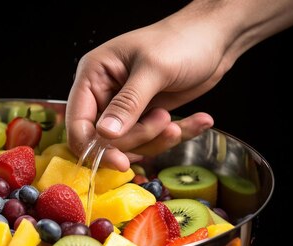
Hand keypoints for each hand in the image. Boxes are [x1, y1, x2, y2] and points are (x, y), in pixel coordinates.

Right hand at [66, 14, 230, 169]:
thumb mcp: (154, 70)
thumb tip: (105, 134)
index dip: (93, 146)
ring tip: (176, 120)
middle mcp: (104, 94)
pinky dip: (176, 135)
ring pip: (130, 145)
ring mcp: (125, 109)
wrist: (215, 37)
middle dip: (137, 137)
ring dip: (157, 139)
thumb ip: (128, 104)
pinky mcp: (146, 118)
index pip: (78, 121)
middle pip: (105, 140)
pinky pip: (153, 140)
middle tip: (162, 118)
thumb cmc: (182, 40)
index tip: (119, 161)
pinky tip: (199, 121)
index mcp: (94, 75)